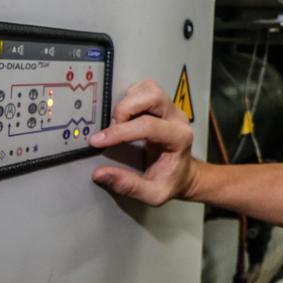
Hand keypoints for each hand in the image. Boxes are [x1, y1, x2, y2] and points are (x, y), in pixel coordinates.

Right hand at [88, 79, 197, 205]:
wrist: (184, 174)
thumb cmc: (170, 181)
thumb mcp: (153, 194)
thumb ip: (128, 185)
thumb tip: (100, 174)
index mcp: (179, 138)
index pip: (148, 126)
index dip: (120, 132)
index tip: (97, 141)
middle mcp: (177, 118)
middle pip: (153, 96)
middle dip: (125, 109)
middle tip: (112, 128)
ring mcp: (171, 108)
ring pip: (149, 88)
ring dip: (128, 100)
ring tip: (118, 121)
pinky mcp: (162, 104)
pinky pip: (146, 88)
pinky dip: (131, 96)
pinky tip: (125, 115)